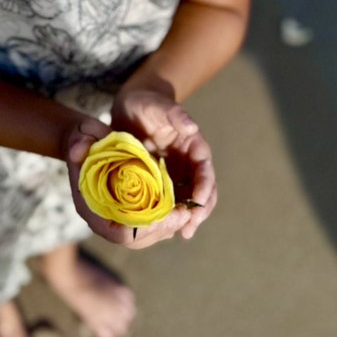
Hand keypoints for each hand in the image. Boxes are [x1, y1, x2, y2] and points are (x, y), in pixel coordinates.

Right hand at [63, 118, 194, 248]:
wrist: (86, 142)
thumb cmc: (85, 139)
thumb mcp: (81, 136)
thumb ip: (80, 143)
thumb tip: (77, 150)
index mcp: (91, 207)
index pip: (119, 233)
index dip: (145, 229)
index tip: (168, 214)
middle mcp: (105, 219)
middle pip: (137, 239)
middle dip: (163, 229)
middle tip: (186, 214)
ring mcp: (119, 217)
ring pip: (148, 235)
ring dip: (169, 226)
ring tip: (188, 211)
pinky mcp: (131, 211)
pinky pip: (151, 224)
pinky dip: (167, 219)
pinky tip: (182, 207)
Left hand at [111, 88, 217, 240]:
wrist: (131, 107)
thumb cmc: (146, 103)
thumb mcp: (157, 104)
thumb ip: (175, 114)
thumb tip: (192, 126)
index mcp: (194, 145)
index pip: (205, 170)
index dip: (204, 187)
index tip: (199, 202)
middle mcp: (189, 162)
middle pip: (202, 190)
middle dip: (199, 210)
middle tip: (189, 228)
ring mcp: (177, 173)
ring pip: (189, 200)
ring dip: (188, 217)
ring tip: (182, 233)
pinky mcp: (162, 181)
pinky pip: (171, 202)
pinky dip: (172, 215)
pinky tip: (165, 229)